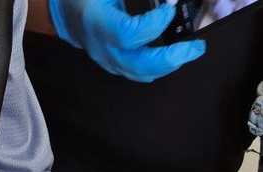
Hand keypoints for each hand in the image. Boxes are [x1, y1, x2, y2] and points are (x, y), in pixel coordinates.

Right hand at [48, 0, 205, 82]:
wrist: (67, 8)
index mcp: (96, 22)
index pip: (128, 35)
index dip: (152, 26)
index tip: (169, 9)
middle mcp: (102, 47)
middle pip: (139, 65)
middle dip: (171, 59)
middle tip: (195, 47)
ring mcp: (108, 59)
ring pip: (141, 73)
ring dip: (169, 65)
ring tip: (190, 50)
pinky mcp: (115, 64)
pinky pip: (139, 72)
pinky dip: (160, 66)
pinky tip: (174, 54)